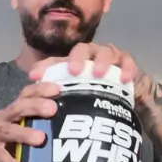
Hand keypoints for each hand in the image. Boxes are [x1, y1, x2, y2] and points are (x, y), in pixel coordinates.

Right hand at [0, 80, 59, 161]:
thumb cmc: (22, 150)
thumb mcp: (35, 134)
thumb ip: (49, 126)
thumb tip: (82, 122)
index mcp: (17, 110)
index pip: (27, 93)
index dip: (41, 89)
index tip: (58, 90)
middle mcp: (4, 117)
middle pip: (18, 107)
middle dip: (35, 106)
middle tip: (53, 109)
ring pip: (8, 130)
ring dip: (24, 133)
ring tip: (40, 139)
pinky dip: (9, 161)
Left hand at [30, 43, 153, 105]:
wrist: (125, 94)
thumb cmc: (94, 95)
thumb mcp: (75, 100)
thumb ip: (58, 102)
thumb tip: (37, 111)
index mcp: (73, 63)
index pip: (56, 61)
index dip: (44, 67)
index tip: (34, 77)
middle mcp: (90, 55)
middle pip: (83, 50)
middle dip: (78, 59)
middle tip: (74, 71)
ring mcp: (110, 56)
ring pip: (105, 52)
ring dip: (102, 61)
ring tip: (99, 74)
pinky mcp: (127, 62)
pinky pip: (127, 61)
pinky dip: (126, 68)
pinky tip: (124, 78)